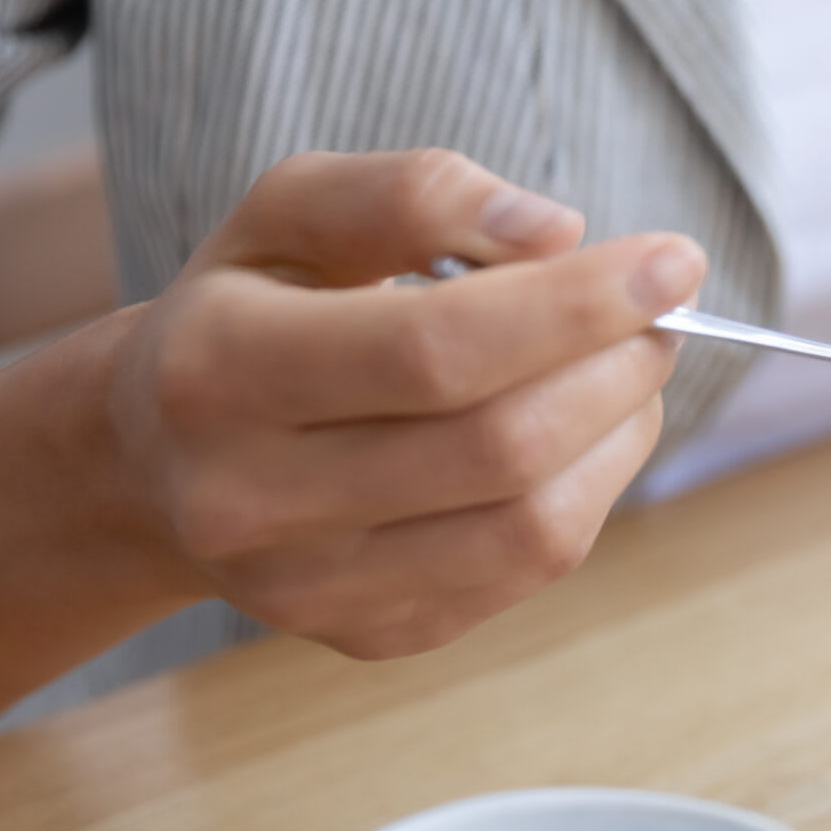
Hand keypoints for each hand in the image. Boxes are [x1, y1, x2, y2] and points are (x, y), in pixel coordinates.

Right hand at [105, 149, 702, 657]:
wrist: (156, 462)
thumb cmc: (249, 312)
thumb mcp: (291, 213)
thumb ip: (414, 194)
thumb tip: (557, 233)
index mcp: (218, 369)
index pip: (434, 349)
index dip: (574, 307)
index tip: (673, 261)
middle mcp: (250, 498)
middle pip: (498, 448)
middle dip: (614, 369)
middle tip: (659, 314)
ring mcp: (311, 587)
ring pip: (529, 528)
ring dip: (619, 436)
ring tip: (629, 367)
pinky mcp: (371, 636)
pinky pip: (525, 573)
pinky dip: (588, 492)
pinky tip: (583, 434)